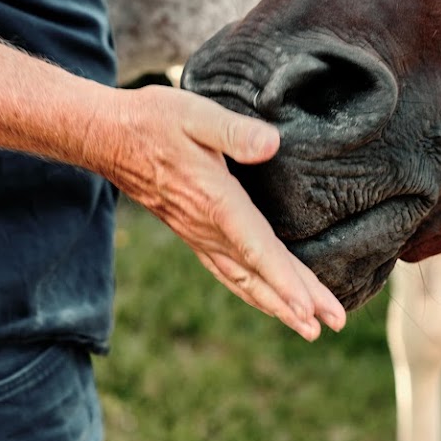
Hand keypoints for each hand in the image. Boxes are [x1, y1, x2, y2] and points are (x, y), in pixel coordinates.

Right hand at [102, 84, 345, 339]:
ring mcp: (198, 235)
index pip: (256, 249)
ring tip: (310, 328)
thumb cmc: (151, 120)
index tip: (310, 309)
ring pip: (243, 280)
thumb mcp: (194, 113)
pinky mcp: (193, 233)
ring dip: (278, 305)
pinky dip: (253, 292)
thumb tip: (272, 144)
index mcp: (214, 200)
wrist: (105, 137)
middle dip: (298, 302)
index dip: (285, 281)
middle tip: (335, 323)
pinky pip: (228, 272)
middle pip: (258, 274)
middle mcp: (206, 227)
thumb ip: (234, 130)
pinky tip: (268, 302)